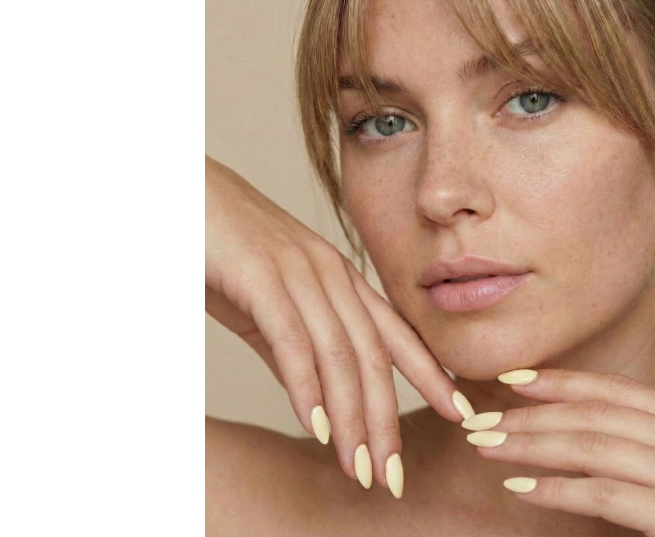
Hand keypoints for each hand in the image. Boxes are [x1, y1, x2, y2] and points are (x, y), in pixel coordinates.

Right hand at [205, 156, 468, 494]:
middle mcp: (331, 273)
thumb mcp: (267, 307)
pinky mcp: (263, 275)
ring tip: (360, 467)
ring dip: (351, 417)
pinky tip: (316, 426)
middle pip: (374, 355)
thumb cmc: (222, 249)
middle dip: (386, 419)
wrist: (180, 193)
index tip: (459, 412)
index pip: (395, 334)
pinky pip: (294, 339)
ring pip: (340, 353)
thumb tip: (319, 401)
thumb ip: (295, 350)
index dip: (431, 375)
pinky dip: (307, 387)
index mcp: (339, 277)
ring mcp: (301, 271)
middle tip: (393, 476)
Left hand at [465, 369, 654, 535]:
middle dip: (531, 413)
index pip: (615, 391)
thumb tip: (600, 465)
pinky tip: (523, 487)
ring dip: (531, 444)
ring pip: (591, 445)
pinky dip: (557, 488)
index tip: (516, 379)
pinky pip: (604, 494)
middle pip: (593, 413)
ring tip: (488, 446)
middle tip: (482, 416)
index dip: (561, 382)